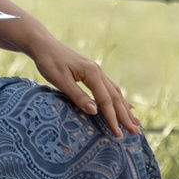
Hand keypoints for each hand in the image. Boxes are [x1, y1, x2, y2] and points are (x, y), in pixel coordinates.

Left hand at [26, 28, 141, 135]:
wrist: (43, 44)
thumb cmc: (48, 61)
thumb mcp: (60, 80)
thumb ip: (78, 96)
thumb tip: (95, 112)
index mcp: (91, 73)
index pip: (105, 100)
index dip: (112, 119)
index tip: (118, 134)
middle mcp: (98, 71)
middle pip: (115, 97)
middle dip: (125, 116)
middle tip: (135, 132)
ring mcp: (96, 71)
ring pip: (115, 92)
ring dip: (125, 109)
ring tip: (135, 123)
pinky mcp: (92, 72)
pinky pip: (110, 88)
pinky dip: (119, 99)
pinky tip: (126, 106)